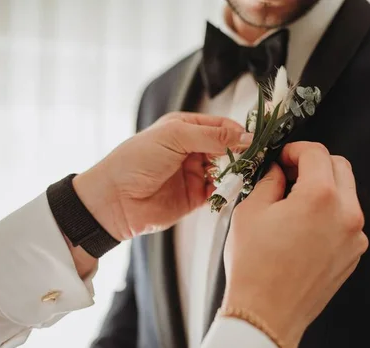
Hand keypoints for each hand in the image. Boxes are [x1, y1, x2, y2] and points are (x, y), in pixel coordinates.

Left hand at [73, 112, 249, 240]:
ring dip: (237, 172)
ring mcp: (194, 173)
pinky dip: (228, 191)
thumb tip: (245, 136)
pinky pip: (219, 192)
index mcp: (185, 128)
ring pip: (227, 171)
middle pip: (228, 148)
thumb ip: (212, 136)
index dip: (239, 132)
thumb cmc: (135, 161)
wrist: (114, 200)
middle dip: (241, 153)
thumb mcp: (175, 137)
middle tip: (255, 158)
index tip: (255, 139)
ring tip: (244, 174)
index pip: (221, 125)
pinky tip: (232, 189)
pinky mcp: (195, 197)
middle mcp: (191, 149)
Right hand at [222, 142, 367, 347]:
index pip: (317, 153)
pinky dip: (330, 214)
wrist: (267, 315)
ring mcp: (354, 236)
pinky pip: (347, 220)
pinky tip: (305, 227)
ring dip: (325, 188)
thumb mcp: (251, 212)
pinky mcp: (354, 254)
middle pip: (340, 167)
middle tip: (290, 174)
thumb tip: (279, 171)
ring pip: (347, 194)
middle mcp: (346, 214)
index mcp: (320, 197)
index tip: (284, 158)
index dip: (296, 150)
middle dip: (315, 164)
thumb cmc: (255, 267)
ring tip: (295, 204)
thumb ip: (270, 181)